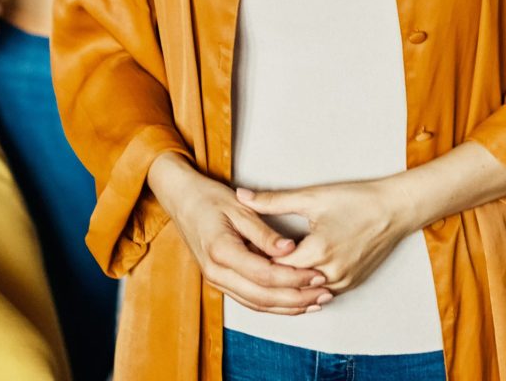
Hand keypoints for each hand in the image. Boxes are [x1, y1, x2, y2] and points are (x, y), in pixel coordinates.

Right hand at [147, 154, 331, 314]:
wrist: (182, 201)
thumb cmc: (209, 198)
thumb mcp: (239, 208)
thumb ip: (264, 232)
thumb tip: (290, 249)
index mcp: (221, 251)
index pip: (264, 274)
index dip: (293, 277)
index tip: (317, 274)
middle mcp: (217, 273)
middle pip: (262, 296)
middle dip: (296, 298)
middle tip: (323, 293)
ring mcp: (217, 280)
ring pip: (256, 304)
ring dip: (287, 307)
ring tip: (315, 302)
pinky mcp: (220, 282)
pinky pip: (249, 300)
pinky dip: (273, 304)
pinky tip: (293, 302)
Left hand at [237, 177, 410, 294]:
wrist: (395, 209)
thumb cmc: (356, 199)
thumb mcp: (312, 197)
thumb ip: (273, 201)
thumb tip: (242, 197)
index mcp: (317, 252)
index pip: (275, 267)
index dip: (256, 259)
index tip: (242, 249)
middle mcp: (330, 274)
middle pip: (288, 283)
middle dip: (268, 272)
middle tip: (248, 259)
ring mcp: (342, 283)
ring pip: (304, 292)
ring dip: (287, 282)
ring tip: (267, 266)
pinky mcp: (351, 284)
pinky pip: (320, 292)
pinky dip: (305, 284)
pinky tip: (294, 272)